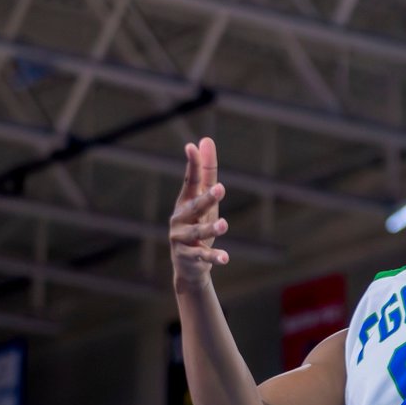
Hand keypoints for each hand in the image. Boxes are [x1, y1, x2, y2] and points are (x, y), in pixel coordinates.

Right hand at [169, 136, 228, 292]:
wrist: (188, 264)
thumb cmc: (197, 223)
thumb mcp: (204, 197)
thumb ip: (206, 171)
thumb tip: (205, 139)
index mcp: (186, 201)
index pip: (190, 180)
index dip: (192, 164)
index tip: (190, 147)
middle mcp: (180, 218)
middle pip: (195, 206)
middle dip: (206, 198)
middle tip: (220, 188)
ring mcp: (182, 238)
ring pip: (197, 232)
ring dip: (211, 228)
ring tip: (224, 224)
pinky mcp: (188, 256)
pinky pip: (202, 255)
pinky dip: (214, 256)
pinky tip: (225, 257)